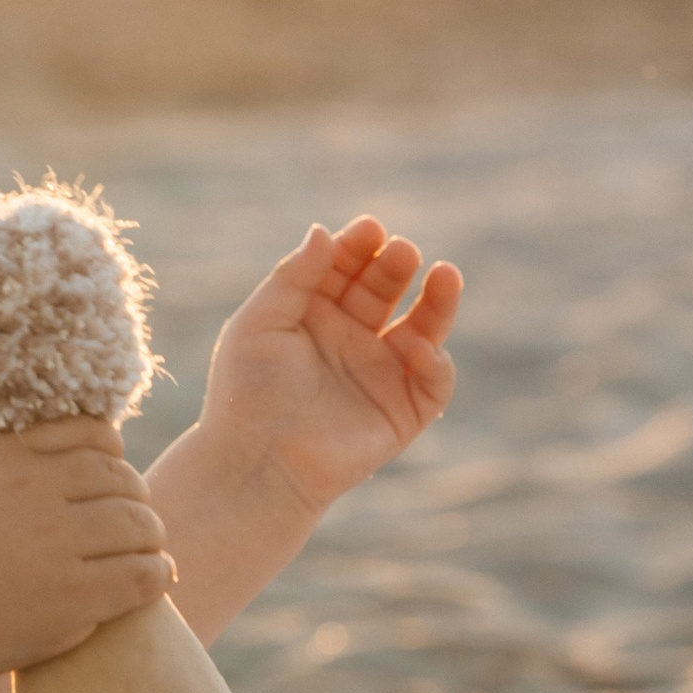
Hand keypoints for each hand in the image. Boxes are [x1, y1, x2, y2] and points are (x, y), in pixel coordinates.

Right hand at [0, 417, 173, 692]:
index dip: (114, 453)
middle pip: (121, 478)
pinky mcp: (71, 598)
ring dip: (151, 535)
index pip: (92, 433)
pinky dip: (158, 573)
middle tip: (135, 518)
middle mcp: (29, 492)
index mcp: (1, 457)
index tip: (111, 474)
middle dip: (136, 496)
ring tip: (147, 548)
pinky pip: (141, 574)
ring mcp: (53, 546)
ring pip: (139, 524)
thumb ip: (14, 458)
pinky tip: (156, 577)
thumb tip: (86, 443)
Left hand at [199, 218, 460, 527]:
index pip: (344, 269)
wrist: (254, 464)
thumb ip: (293, 276)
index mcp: (313, 314)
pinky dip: (436, 364)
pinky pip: (432, 384)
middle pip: (384, 291)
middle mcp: (350, 339)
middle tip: (401, 251)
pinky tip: (422, 347)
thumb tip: (323, 230)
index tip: (369, 228)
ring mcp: (378, 375)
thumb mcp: (260, 322)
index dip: (358, 247)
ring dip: (438, 302)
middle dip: (395, 267)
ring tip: (446, 274)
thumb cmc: (246, 393)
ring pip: (422, 329)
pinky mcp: (401, 413)